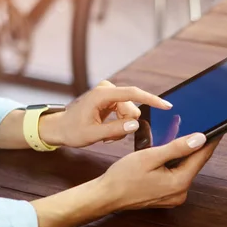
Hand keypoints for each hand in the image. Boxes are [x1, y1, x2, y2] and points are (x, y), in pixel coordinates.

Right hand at [33, 132, 219, 226]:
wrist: (106, 196)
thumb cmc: (123, 176)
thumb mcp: (151, 156)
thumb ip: (177, 147)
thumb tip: (200, 139)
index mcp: (179, 183)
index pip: (201, 157)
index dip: (211, 141)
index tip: (220, 128)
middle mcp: (180, 193)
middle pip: (194, 163)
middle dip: (194, 145)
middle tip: (199, 125)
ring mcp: (173, 197)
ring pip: (184, 169)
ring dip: (182, 154)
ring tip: (180, 136)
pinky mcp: (166, 196)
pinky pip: (176, 175)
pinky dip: (174, 163)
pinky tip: (168, 152)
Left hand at [40, 80, 171, 147]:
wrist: (59, 128)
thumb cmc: (72, 131)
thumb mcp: (93, 134)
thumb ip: (115, 130)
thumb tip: (135, 125)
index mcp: (102, 95)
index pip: (133, 94)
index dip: (151, 100)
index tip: (166, 106)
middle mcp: (106, 89)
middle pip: (132, 107)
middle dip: (126, 124)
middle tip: (110, 137)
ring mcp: (108, 93)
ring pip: (130, 111)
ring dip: (122, 125)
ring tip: (107, 135)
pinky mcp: (110, 98)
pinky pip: (125, 111)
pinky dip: (120, 123)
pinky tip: (108, 130)